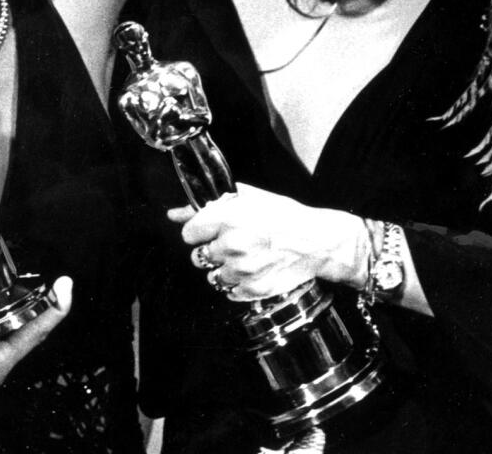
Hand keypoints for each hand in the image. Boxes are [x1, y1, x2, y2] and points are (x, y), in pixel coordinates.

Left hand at [169, 184, 362, 300]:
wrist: (318, 241)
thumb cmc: (284, 215)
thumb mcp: (246, 199)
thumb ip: (206, 205)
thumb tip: (174, 213)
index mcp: (227, 218)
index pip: (189, 234)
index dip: (199, 231)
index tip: (209, 231)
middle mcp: (232, 245)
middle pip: (198, 257)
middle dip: (211, 250)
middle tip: (231, 244)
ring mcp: (242, 270)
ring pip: (212, 276)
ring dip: (223, 269)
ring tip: (243, 258)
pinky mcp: (253, 289)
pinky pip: (229, 292)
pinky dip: (237, 284)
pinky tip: (252, 271)